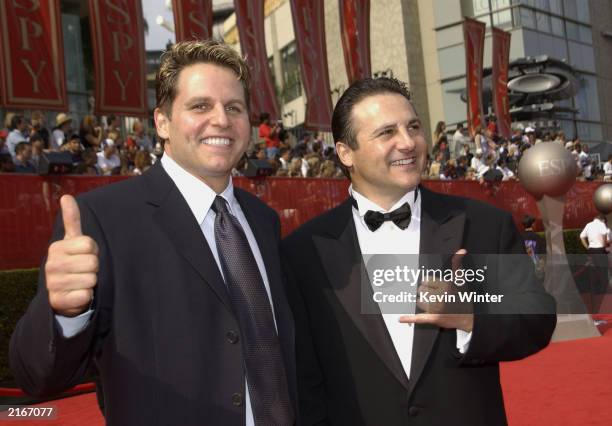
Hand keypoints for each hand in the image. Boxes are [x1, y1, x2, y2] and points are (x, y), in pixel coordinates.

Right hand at [45, 195, 98, 316]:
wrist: (63, 293)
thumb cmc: (73, 263)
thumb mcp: (73, 242)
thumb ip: (72, 220)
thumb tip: (66, 196)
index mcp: (57, 247)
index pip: (90, 244)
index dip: (93, 252)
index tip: (85, 256)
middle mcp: (51, 264)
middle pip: (92, 262)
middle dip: (94, 268)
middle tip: (84, 271)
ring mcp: (53, 283)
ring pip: (91, 279)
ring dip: (91, 282)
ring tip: (80, 282)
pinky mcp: (58, 301)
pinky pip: (85, 295)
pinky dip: (86, 296)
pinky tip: (77, 294)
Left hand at [399, 249, 473, 331]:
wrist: (469, 318)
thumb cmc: (463, 298)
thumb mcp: (460, 280)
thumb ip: (457, 264)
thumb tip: (461, 250)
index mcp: (445, 285)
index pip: (426, 280)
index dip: (430, 284)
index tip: (436, 288)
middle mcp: (440, 295)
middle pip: (420, 290)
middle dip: (426, 293)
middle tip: (437, 298)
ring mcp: (436, 308)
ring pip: (419, 301)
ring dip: (424, 303)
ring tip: (435, 306)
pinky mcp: (433, 318)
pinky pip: (418, 318)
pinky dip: (409, 319)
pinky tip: (400, 319)